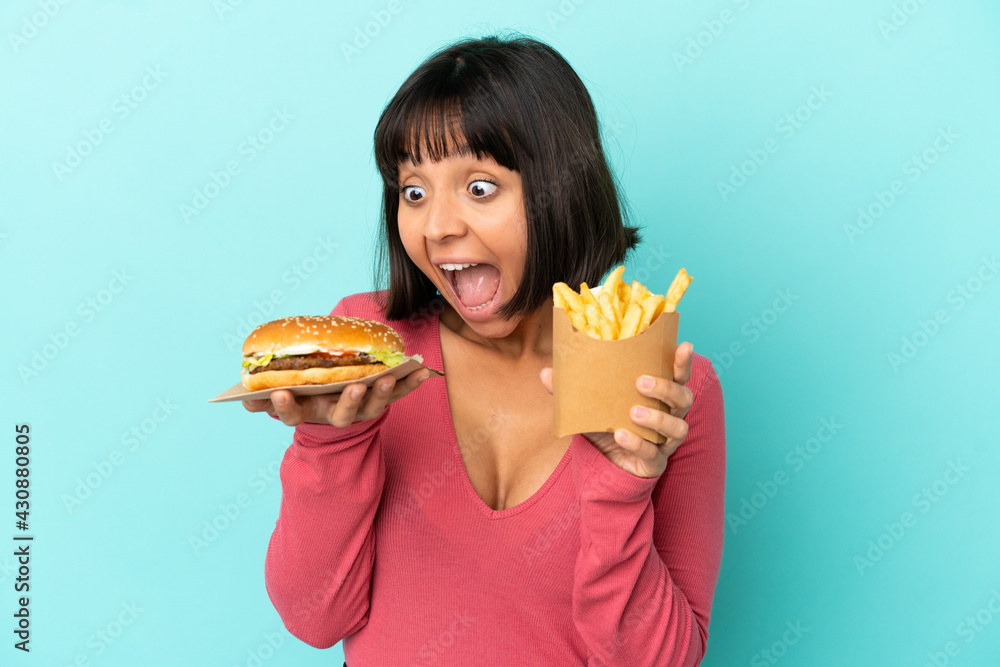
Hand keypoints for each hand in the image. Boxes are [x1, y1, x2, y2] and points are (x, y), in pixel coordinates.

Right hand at [242, 368, 432, 426]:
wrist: (336, 412)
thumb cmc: (306, 397)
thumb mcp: (285, 400)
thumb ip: (265, 399)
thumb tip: (243, 398)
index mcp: (309, 413)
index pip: (294, 414)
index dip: (287, 406)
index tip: (280, 395)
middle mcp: (337, 415)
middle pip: (344, 414)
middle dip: (349, 401)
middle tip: (354, 388)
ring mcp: (362, 409)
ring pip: (373, 405)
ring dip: (383, 391)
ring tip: (390, 377)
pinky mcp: (383, 400)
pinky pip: (400, 393)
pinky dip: (412, 382)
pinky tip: (424, 370)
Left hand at [540, 342, 694, 477]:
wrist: (604, 465)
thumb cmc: (605, 426)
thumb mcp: (588, 406)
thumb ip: (570, 390)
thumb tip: (546, 373)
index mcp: (659, 395)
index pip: (678, 374)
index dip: (682, 361)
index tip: (684, 345)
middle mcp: (669, 415)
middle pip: (683, 398)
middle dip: (666, 388)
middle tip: (641, 382)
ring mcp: (665, 441)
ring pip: (677, 427)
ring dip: (657, 417)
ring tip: (634, 412)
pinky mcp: (656, 462)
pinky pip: (654, 453)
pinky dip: (638, 443)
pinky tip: (621, 435)